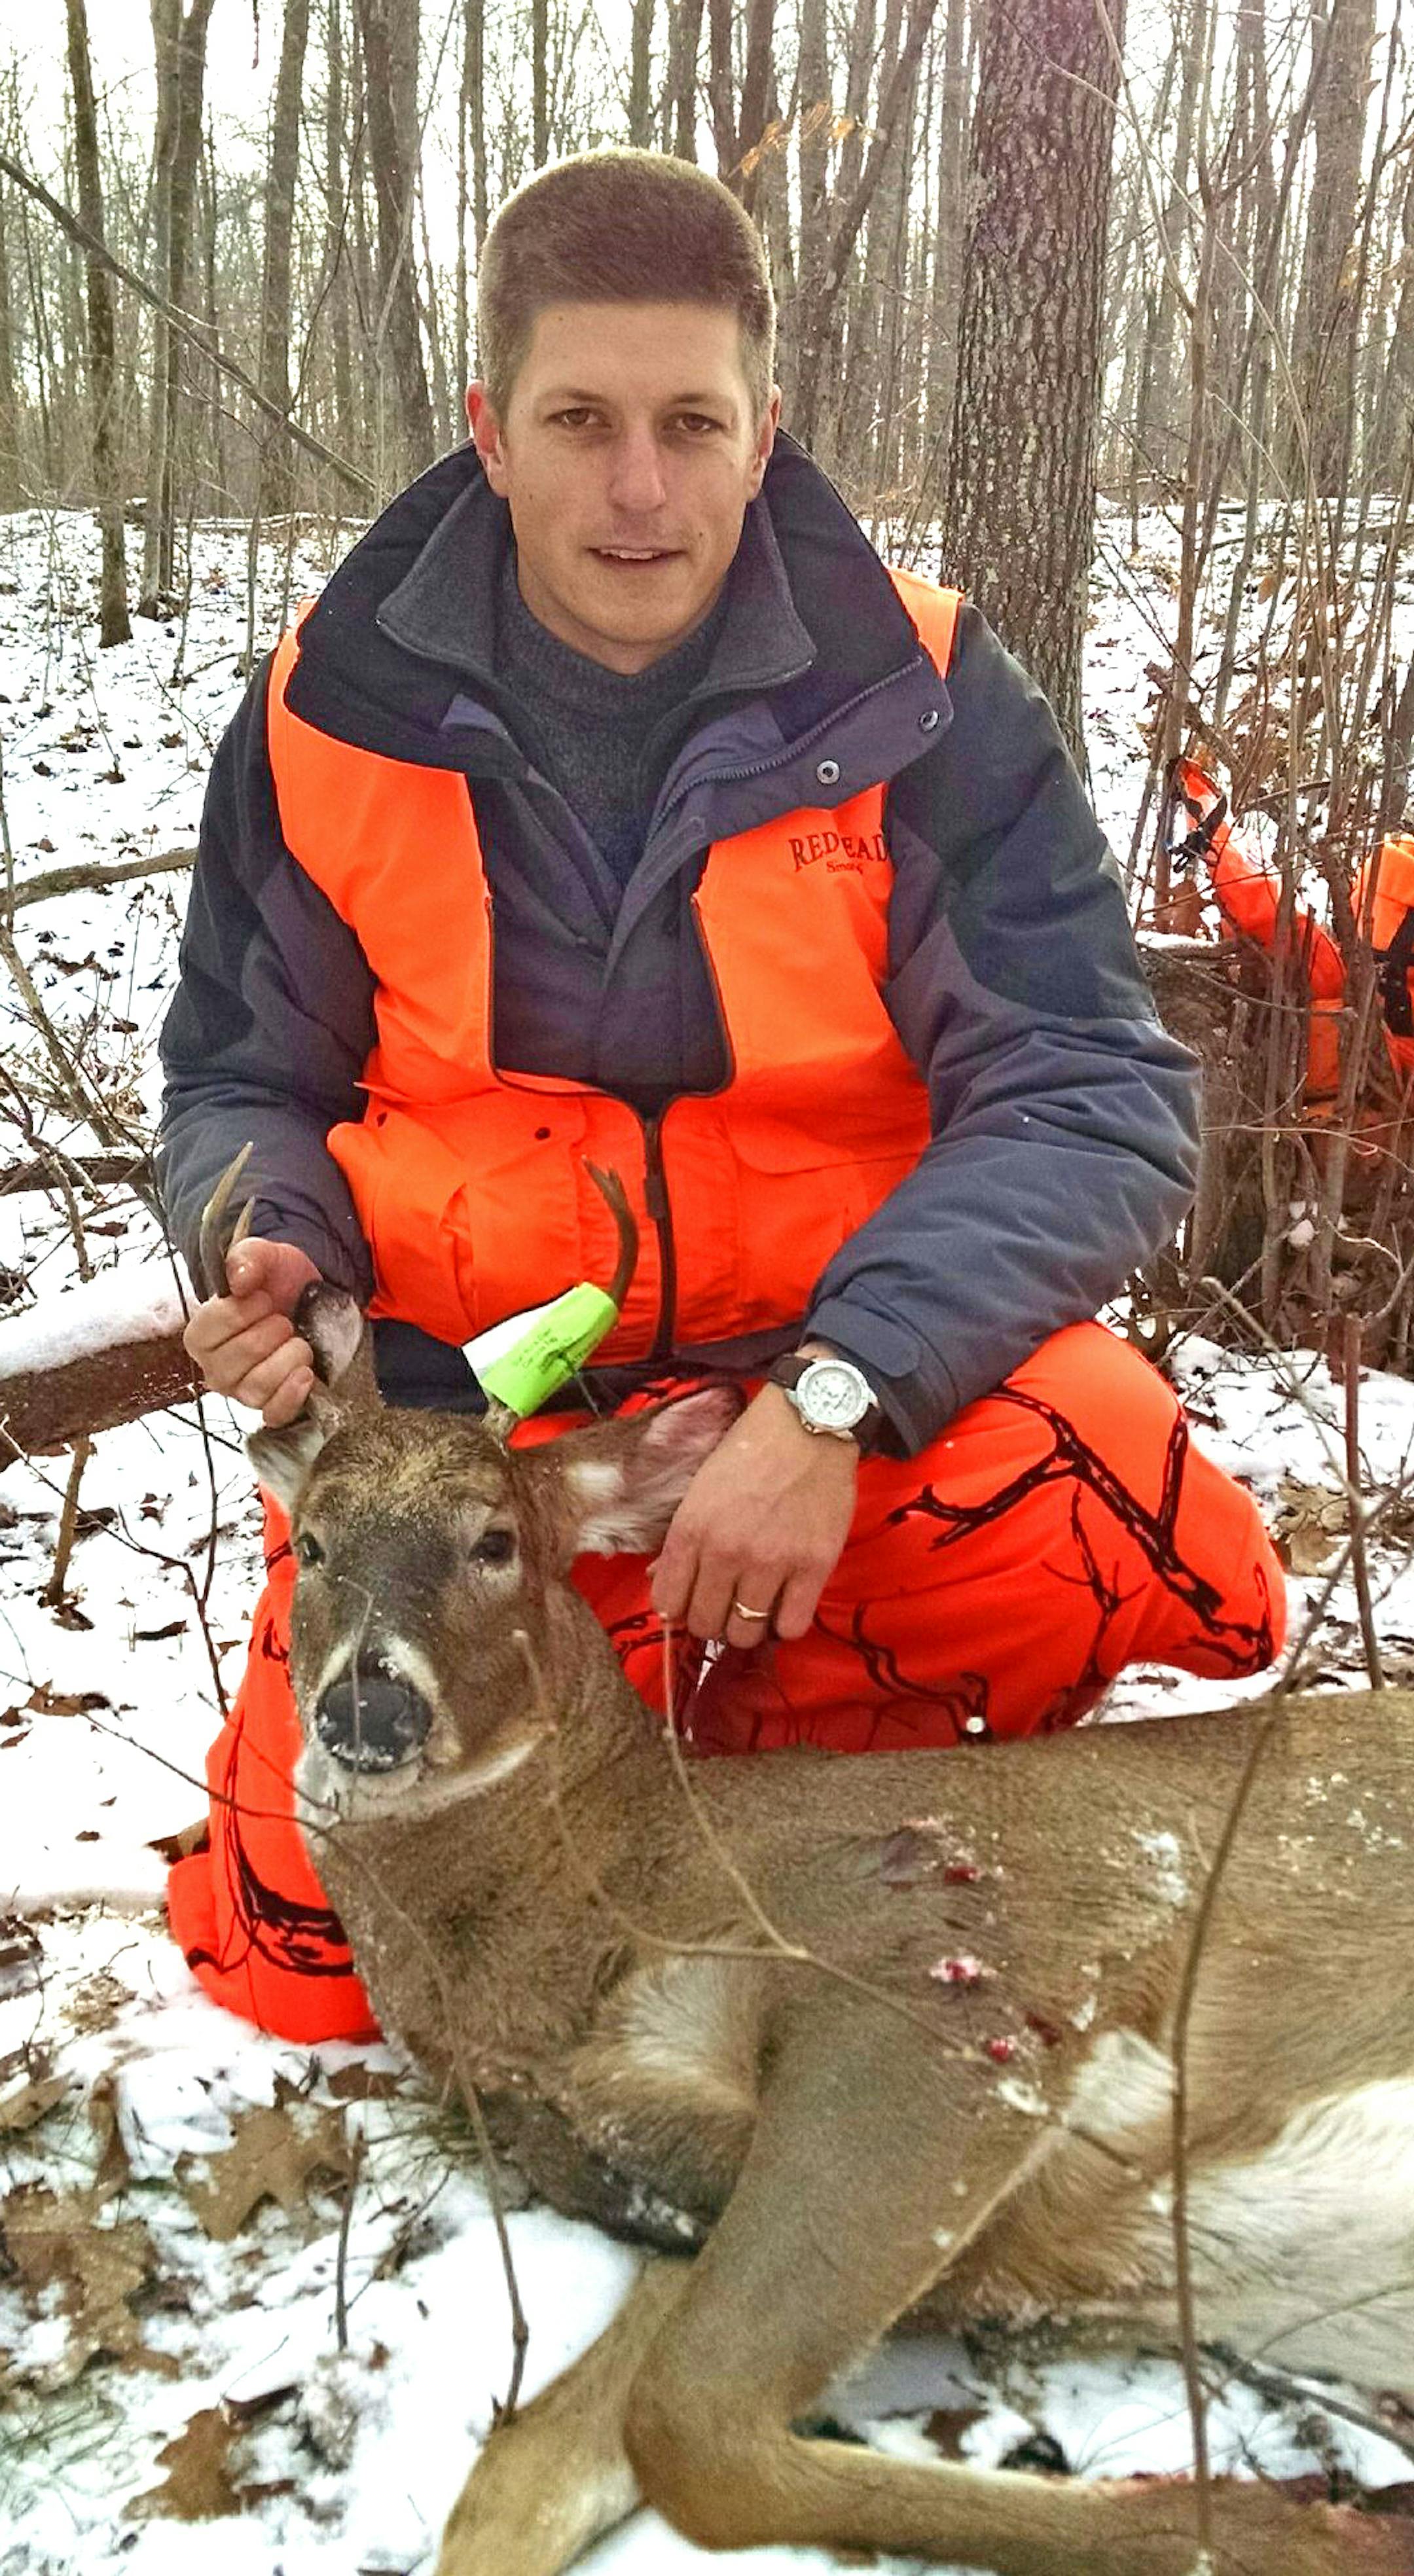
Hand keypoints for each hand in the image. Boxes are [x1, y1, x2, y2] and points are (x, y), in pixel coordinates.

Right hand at [182, 1236, 320, 1426]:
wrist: (313, 1298)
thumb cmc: (277, 1280)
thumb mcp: (264, 1255)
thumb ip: (246, 1259)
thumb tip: (239, 1280)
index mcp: (202, 1335)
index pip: (209, 1329)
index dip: (242, 1311)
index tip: (262, 1297)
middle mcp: (216, 1369)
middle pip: (237, 1359)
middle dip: (271, 1331)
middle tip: (283, 1319)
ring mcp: (243, 1392)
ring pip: (258, 1387)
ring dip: (288, 1356)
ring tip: (298, 1340)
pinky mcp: (272, 1407)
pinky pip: (274, 1414)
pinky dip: (292, 1395)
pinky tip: (306, 1374)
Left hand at [649, 1384, 857, 1647]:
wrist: (808, 1424)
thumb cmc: (750, 1450)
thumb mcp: (700, 1487)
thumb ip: (681, 1538)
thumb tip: (659, 1579)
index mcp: (692, 1529)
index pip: (668, 1603)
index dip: (678, 1610)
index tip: (690, 1602)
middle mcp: (726, 1552)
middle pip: (706, 1624)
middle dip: (711, 1621)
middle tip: (724, 1607)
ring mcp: (771, 1562)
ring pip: (746, 1632)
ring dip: (746, 1627)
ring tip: (753, 1609)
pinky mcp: (813, 1567)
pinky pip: (791, 1625)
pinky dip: (784, 1624)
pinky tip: (784, 1607)